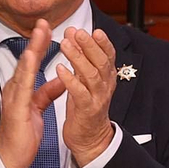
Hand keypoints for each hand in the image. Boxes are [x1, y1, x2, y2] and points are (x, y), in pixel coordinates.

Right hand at [0, 20, 64, 167]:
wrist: (11, 156)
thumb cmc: (22, 133)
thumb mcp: (39, 107)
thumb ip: (48, 92)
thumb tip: (61, 80)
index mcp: (21, 88)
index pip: (32, 62)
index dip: (40, 44)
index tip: (48, 28)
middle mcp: (15, 88)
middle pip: (27, 60)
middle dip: (36, 40)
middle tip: (43, 21)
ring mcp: (13, 97)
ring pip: (24, 68)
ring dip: (32, 48)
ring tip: (39, 32)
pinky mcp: (15, 107)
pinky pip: (22, 86)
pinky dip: (26, 70)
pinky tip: (30, 57)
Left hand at [56, 26, 116, 166]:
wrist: (89, 139)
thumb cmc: (84, 107)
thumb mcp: (85, 80)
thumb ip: (82, 59)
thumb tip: (75, 35)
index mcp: (106, 77)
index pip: (108, 55)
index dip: (102, 42)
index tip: (93, 29)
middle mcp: (105, 86)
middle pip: (101, 62)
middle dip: (89, 45)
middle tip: (77, 32)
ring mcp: (98, 98)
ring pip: (91, 75)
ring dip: (78, 58)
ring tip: (66, 45)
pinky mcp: (87, 110)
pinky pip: (80, 93)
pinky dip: (70, 80)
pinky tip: (60, 69)